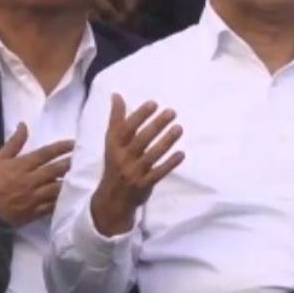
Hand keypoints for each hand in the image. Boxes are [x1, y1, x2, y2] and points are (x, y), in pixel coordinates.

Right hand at [0, 123, 74, 226]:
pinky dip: (61, 202)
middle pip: (56, 170)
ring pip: (57, 189)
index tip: (73, 143)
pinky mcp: (34, 213)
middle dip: (70, 164)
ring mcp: (34, 197)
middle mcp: (31, 180)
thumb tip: (23, 125)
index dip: (61, 147)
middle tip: (83, 159)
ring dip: (69, 183)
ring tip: (79, 178)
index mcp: (22, 165)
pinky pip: (52, 206)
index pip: (46, 153)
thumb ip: (14, 143)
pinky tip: (69, 198)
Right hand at [90, 96, 183, 236]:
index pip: (126, 128)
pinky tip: (182, 153)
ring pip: (152, 155)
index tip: (153, 103)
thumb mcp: (111, 141)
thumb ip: (116, 118)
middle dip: (157, 125)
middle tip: (172, 112)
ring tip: (179, 128)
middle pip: (141, 140)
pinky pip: (159, 173)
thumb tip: (116, 95)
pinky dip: (170, 163)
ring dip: (166, 141)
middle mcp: (123, 158)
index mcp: (114, 145)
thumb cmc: (115, 162)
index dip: (140, 115)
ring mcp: (134, 172)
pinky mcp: (144, 184)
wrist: (112, 197)